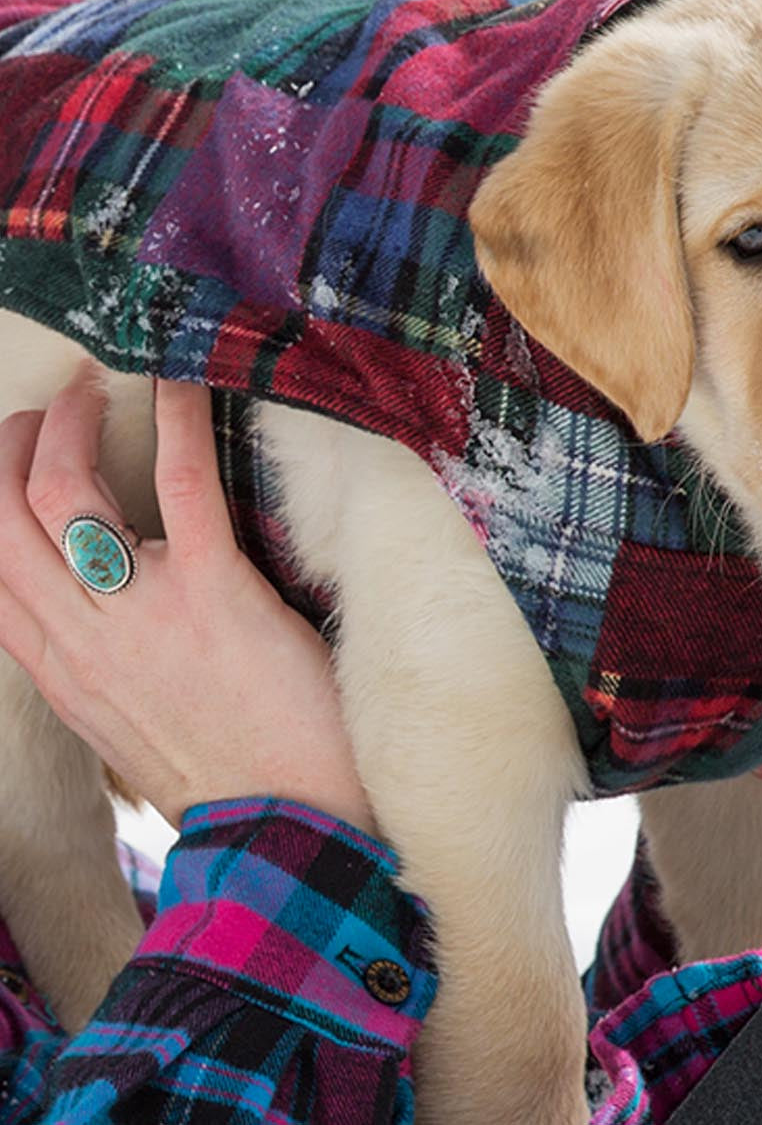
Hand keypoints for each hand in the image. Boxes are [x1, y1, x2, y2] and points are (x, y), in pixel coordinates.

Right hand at [0, 362, 373, 833]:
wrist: (287, 829)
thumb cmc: (224, 771)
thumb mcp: (125, 725)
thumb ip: (95, 663)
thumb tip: (93, 610)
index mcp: (59, 670)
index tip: (16, 454)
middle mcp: (81, 640)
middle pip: (3, 517)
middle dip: (17, 445)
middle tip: (53, 406)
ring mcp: (143, 616)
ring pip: (62, 495)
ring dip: (72, 426)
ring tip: (99, 389)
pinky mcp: (216, 596)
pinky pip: (181, 486)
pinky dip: (177, 421)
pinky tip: (183, 378)